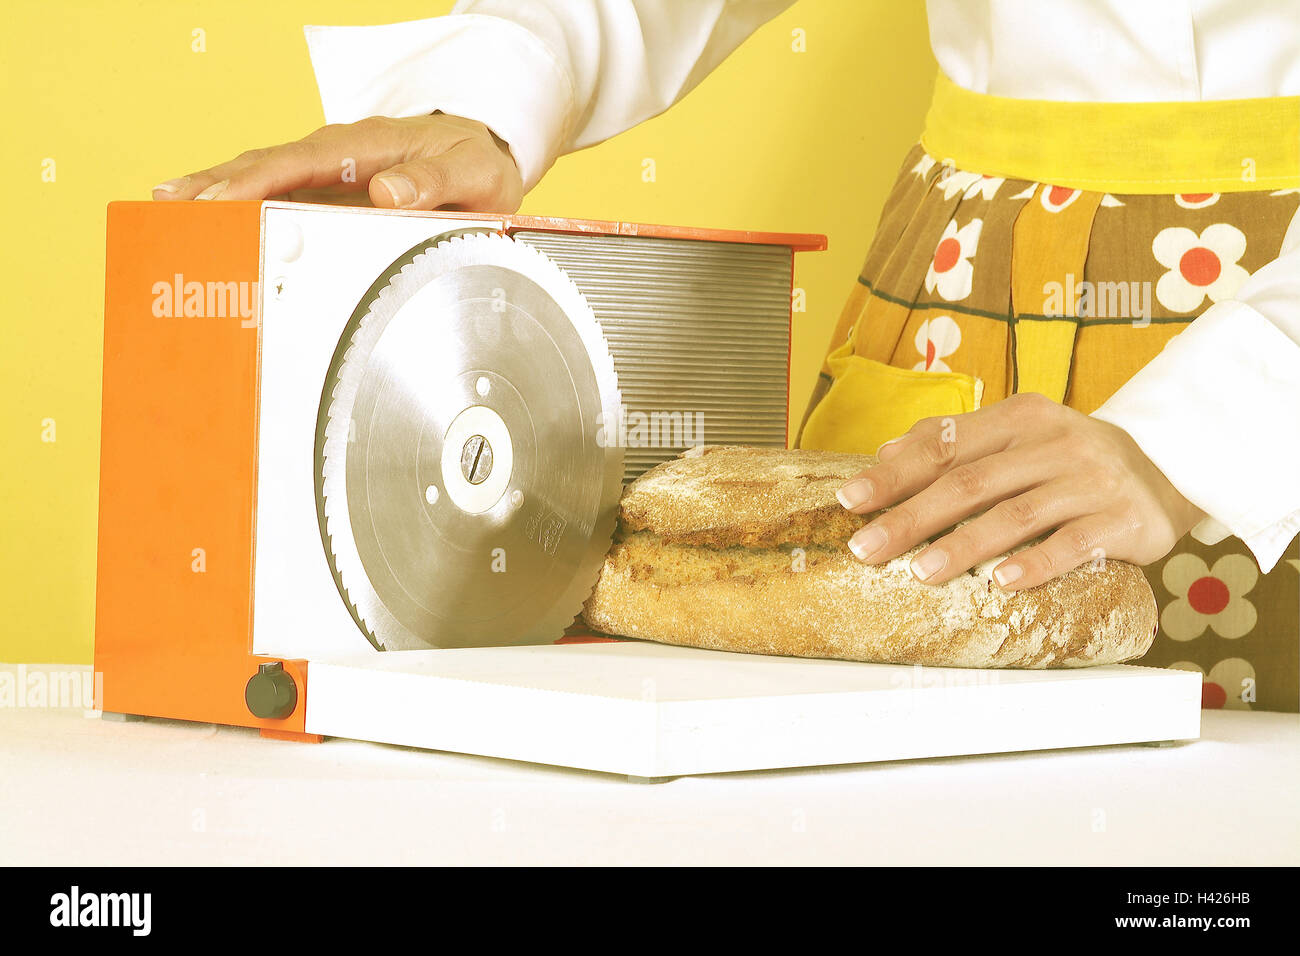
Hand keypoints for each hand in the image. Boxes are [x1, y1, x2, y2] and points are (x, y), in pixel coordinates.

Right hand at [151, 113, 523, 211]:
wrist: (484, 155)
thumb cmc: (477, 163)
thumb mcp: (473, 172)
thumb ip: (435, 181)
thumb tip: (389, 192)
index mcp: (368, 145)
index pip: (304, 160)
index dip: (262, 181)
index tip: (224, 201)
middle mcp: (338, 151)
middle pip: (268, 164)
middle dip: (218, 183)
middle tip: (171, 206)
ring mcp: (327, 169)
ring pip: (263, 175)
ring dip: (216, 190)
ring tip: (169, 209)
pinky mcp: (326, 187)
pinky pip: (276, 191)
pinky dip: (238, 200)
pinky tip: (206, 215)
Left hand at [835, 392, 1204, 589]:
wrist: (1168, 470)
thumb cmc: (1068, 460)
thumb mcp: (1017, 437)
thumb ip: (954, 441)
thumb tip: (884, 454)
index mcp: (1022, 417)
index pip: (946, 445)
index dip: (894, 473)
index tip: (849, 500)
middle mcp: (1056, 442)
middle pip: (970, 482)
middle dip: (912, 517)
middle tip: (866, 548)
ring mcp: (1092, 481)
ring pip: (1016, 514)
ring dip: (964, 545)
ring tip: (919, 573)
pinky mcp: (1124, 520)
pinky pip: (1075, 544)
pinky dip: (1037, 564)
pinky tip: (1003, 583)